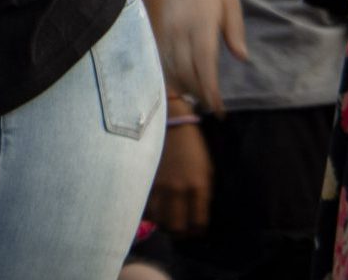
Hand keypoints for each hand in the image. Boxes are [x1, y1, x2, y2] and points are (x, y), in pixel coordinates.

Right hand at [145, 116, 212, 233]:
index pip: (198, 224)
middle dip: (177, 230)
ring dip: (159, 219)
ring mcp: (157, 183)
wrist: (168, 117)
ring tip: (161, 213)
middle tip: (176, 223)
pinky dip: (145, 207)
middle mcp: (177, 189)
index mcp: (198, 187)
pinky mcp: (141, 175)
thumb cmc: (191, 143)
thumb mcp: (206, 168)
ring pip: (156, 218)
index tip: (192, 226)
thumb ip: (202, 194)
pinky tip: (148, 200)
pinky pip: (141, 203)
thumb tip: (194, 214)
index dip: (195, 230)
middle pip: (175, 227)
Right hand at [162, 0, 247, 115]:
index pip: (203, 64)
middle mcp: (180, 27)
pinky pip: (166, 56)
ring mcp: (168, 27)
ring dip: (186, 86)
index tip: (219, 109)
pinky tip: (186, 82)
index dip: (210, 89)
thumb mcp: (232, 3)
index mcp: (201, 22)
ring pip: (172, 65)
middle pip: (185, 70)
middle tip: (215, 110)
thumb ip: (235, 31)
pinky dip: (175, 73)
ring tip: (202, 100)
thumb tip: (240, 57)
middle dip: (199, 94)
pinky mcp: (162, 26)